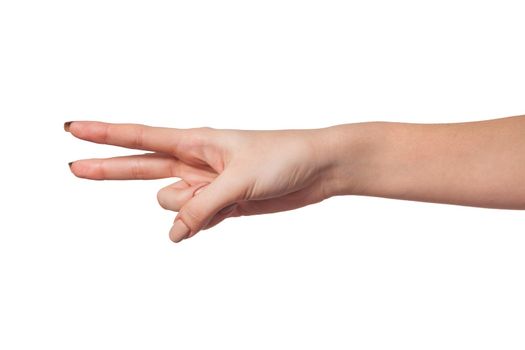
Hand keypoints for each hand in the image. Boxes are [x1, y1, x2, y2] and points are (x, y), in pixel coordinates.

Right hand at [66, 121, 334, 241]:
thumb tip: (174, 233)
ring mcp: (206, 185)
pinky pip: (194, 220)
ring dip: (190, 211)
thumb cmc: (283, 157)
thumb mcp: (239, 180)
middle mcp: (195, 162)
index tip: (73, 130)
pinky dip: (201, 223)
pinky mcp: (220, 205)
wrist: (316, 170)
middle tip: (72, 167)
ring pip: (174, 205)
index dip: (105, 135)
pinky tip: (226, 212)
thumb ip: (202, 206)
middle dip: (108, 168)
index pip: (140, 137)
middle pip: (141, 168)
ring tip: (226, 198)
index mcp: (196, 141)